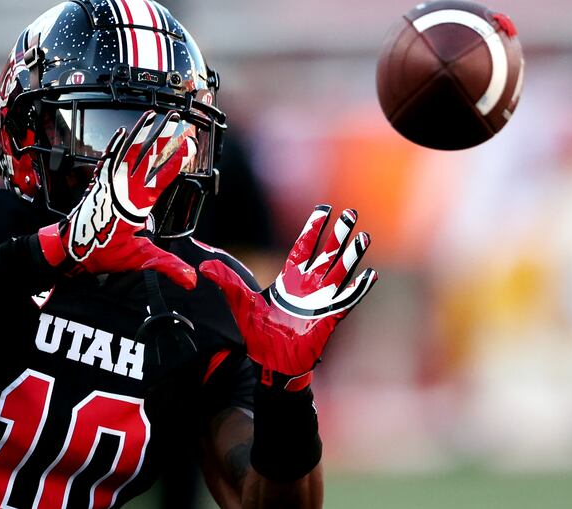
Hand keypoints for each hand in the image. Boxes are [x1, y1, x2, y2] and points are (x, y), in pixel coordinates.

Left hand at [38, 110, 197, 289]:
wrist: (70, 248)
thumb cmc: (102, 252)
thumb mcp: (139, 259)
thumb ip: (167, 265)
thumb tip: (191, 279)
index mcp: (137, 201)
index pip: (163, 175)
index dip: (178, 158)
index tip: (191, 143)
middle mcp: (124, 186)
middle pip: (149, 155)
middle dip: (165, 135)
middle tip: (177, 118)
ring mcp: (110, 181)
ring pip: (130, 150)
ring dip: (143, 132)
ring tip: (154, 114)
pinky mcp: (99, 182)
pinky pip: (110, 157)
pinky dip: (117, 143)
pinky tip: (123, 131)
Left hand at [199, 205, 377, 388]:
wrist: (270, 362)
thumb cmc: (258, 332)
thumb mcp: (240, 302)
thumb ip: (227, 281)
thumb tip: (203, 265)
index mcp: (289, 278)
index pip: (304, 247)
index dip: (314, 228)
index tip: (324, 209)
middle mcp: (308, 286)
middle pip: (327, 254)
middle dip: (339, 234)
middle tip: (351, 213)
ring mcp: (320, 301)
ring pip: (340, 272)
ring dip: (352, 256)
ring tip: (364, 238)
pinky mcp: (329, 319)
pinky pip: (347, 301)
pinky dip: (358, 289)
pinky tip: (369, 276)